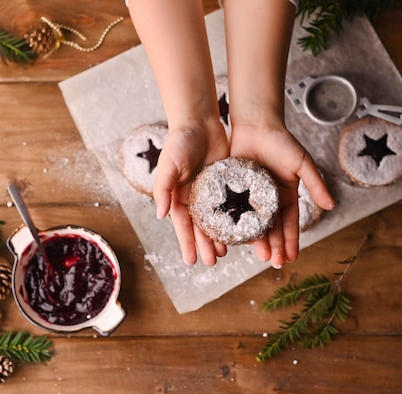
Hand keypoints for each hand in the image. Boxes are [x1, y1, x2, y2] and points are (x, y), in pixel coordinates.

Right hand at [153, 117, 229, 265]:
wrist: (199, 122)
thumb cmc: (180, 142)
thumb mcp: (169, 165)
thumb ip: (163, 189)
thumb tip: (160, 215)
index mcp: (178, 196)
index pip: (183, 226)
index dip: (187, 243)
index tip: (192, 261)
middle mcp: (193, 198)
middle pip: (199, 227)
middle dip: (204, 245)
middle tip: (212, 262)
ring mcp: (211, 192)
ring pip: (216, 220)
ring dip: (219, 236)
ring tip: (226, 253)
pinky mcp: (226, 183)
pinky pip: (230, 205)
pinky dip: (234, 218)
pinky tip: (241, 229)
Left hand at [229, 122, 334, 268]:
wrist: (256, 124)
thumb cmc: (281, 141)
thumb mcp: (302, 163)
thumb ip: (315, 184)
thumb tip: (331, 205)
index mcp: (285, 196)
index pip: (289, 224)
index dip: (291, 241)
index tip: (291, 259)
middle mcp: (268, 200)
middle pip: (271, 228)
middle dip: (274, 246)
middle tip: (274, 264)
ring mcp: (250, 197)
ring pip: (252, 224)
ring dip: (256, 241)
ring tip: (258, 256)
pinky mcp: (234, 190)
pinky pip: (233, 211)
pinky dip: (234, 225)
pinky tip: (233, 238)